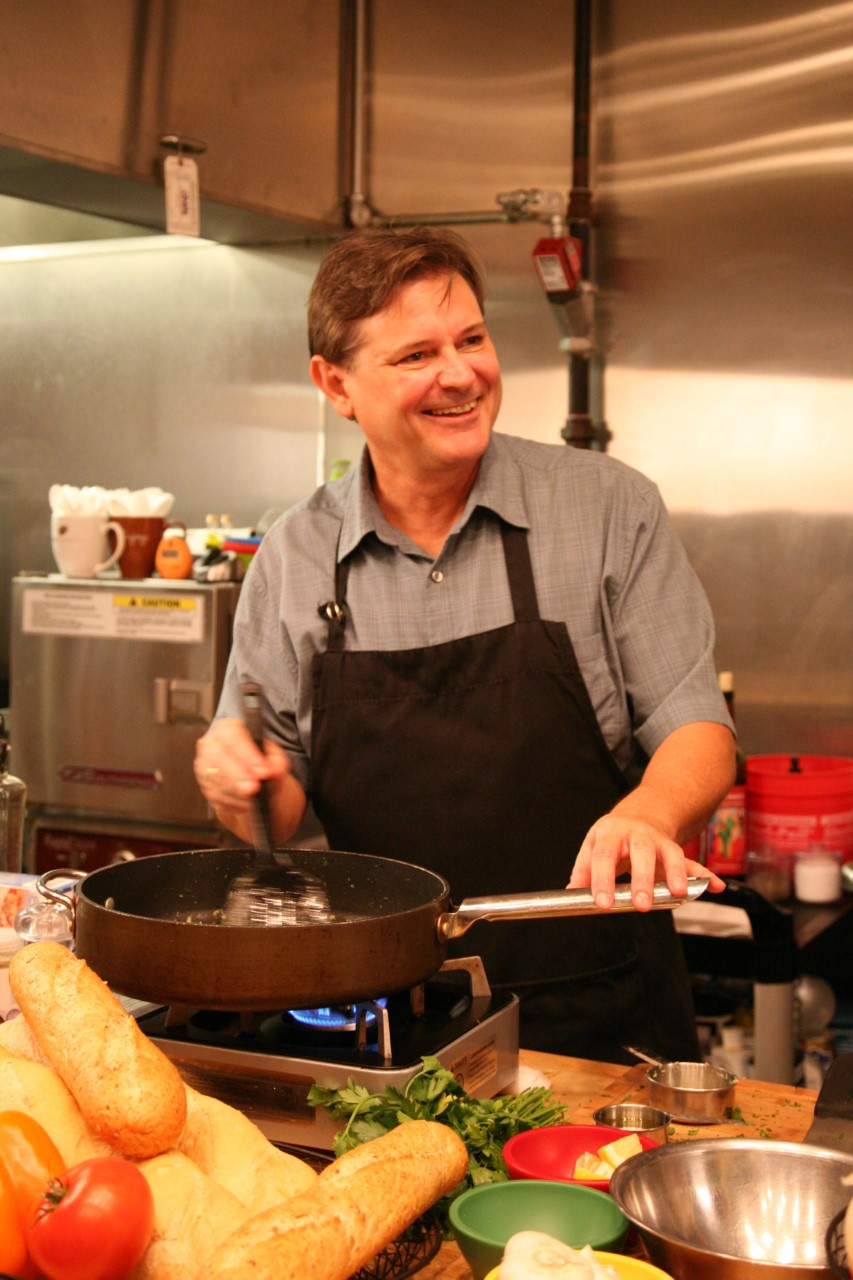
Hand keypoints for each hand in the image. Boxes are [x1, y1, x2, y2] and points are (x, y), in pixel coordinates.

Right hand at [194, 717, 288, 818]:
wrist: (253, 778)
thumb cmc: (261, 762)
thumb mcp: (274, 757)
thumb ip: (276, 762)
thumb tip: (274, 771)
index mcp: (227, 728)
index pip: (233, 737)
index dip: (247, 755)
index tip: (262, 771)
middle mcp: (211, 743)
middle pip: (218, 758)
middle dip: (237, 776)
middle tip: (253, 788)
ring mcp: (204, 765)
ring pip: (215, 780)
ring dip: (235, 792)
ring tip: (253, 799)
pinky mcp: (203, 785)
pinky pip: (214, 796)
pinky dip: (231, 803)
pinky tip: (244, 804)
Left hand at [568, 813, 724, 911]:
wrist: (642, 813)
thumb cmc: (613, 836)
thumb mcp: (592, 845)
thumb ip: (583, 869)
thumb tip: (571, 891)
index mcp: (611, 833)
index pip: (604, 857)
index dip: (602, 880)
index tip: (602, 903)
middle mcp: (637, 835)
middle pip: (641, 855)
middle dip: (642, 881)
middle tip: (641, 905)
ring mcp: (659, 841)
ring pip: (671, 855)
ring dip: (676, 874)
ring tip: (677, 893)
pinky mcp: (676, 849)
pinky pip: (693, 862)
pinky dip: (705, 874)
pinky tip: (715, 886)